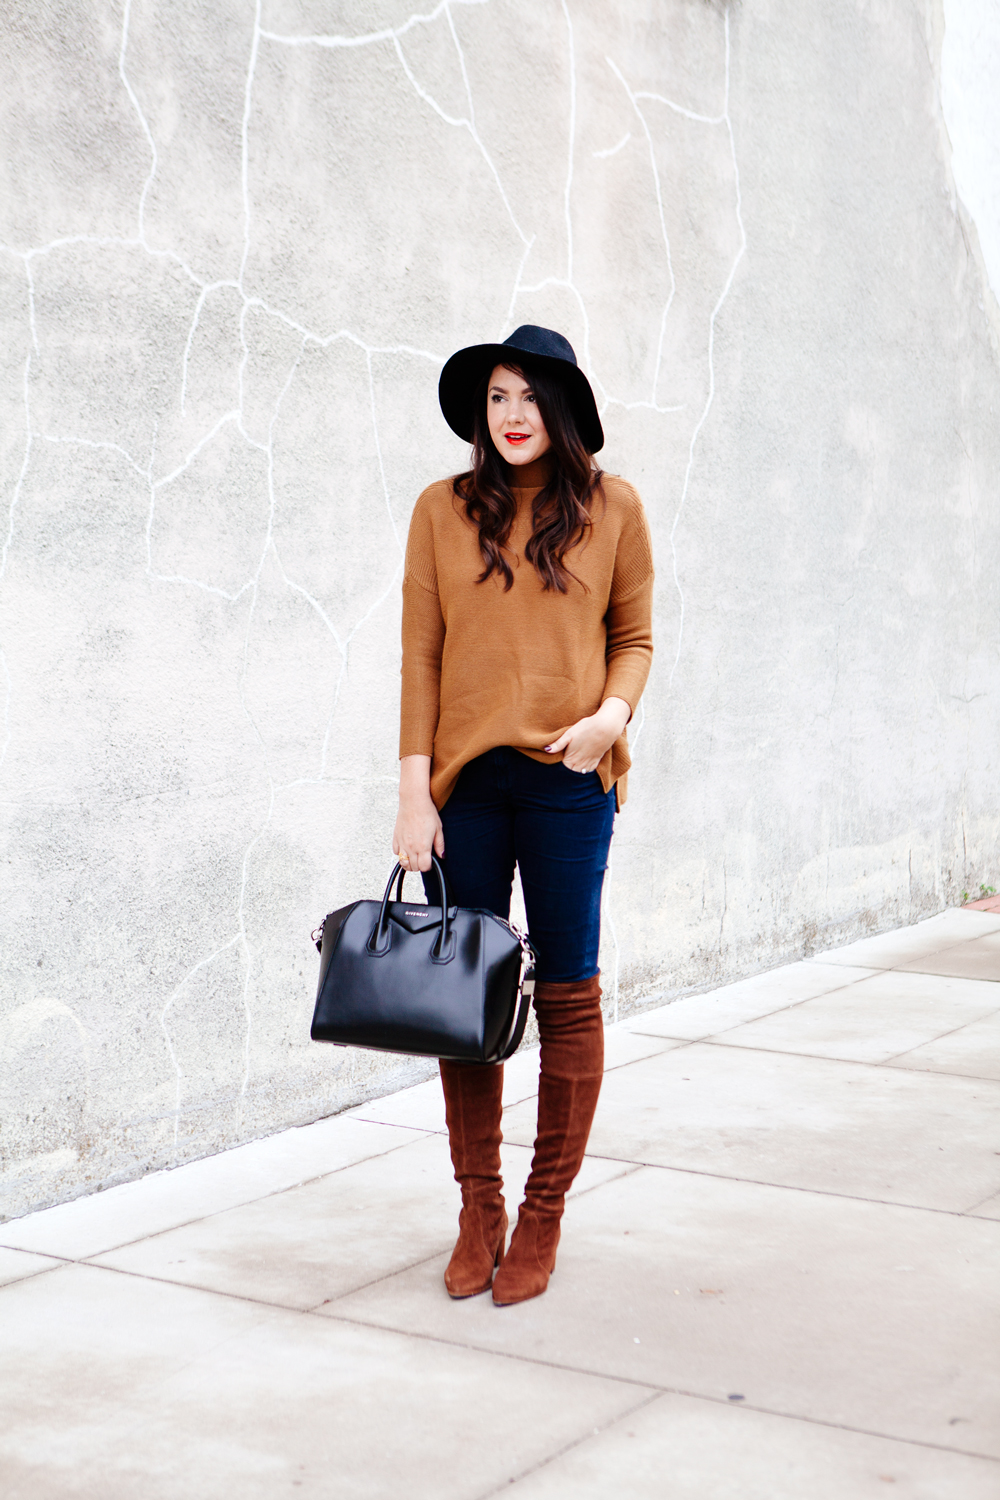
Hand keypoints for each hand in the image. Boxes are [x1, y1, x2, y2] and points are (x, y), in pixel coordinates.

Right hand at [392, 754, 444, 872]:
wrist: (414, 800)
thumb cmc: (427, 812)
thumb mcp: (438, 829)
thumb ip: (440, 845)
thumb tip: (442, 856)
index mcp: (423, 846)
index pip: (424, 867)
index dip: (428, 866)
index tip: (430, 861)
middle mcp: (411, 847)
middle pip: (413, 867)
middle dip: (419, 866)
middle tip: (423, 858)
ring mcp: (402, 843)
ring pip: (403, 862)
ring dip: (409, 863)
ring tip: (414, 857)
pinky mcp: (396, 837)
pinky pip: (396, 852)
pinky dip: (401, 853)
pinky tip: (406, 848)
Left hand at [544, 697, 630, 773]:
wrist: (606, 727)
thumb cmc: (586, 728)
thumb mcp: (569, 734)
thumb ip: (558, 744)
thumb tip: (546, 750)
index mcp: (571, 758)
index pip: (562, 770)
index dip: (557, 770)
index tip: (553, 770)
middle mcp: (580, 763)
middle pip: (571, 774)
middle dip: (566, 775)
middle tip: (561, 774)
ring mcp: (589, 762)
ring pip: (580, 774)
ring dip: (575, 774)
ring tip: (570, 774)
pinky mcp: (597, 760)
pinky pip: (589, 771)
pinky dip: (585, 772)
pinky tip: (582, 770)